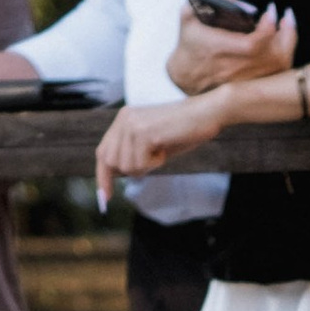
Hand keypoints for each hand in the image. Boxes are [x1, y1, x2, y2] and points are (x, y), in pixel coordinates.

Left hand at [95, 94, 222, 206]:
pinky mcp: (143, 133)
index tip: (106, 196)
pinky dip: (155, 163)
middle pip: (111, 162)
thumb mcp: (153, 141)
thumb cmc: (185, 130)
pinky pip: (141, 164)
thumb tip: (117, 175)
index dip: (103, 176)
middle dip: (132, 170)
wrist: (206, 113)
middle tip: (155, 160)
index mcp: (124, 119)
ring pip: (127, 166)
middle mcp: (124, 120)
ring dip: (147, 166)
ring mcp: (132, 125)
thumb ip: (133, 153)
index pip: (103, 152)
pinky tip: (165, 148)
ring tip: (162, 150)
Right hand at [167, 7, 293, 95]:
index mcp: (218, 50)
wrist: (186, 77)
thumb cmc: (188, 44)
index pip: (252, 44)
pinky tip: (285, 40)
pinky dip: (285, 55)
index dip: (267, 28)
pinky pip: (277, 73)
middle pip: (273, 56)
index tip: (270, 11)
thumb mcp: (187, 19)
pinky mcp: (253, 85)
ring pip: (278, 66)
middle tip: (285, 15)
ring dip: (288, 42)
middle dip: (285, 33)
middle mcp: (235, 69)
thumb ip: (199, 3)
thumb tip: (225, 0)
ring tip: (287, 24)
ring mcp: (246, 80)